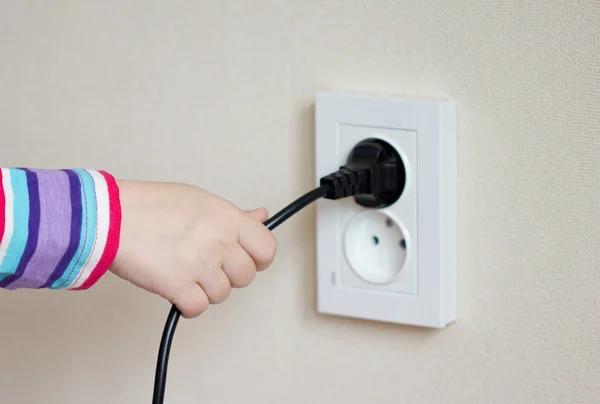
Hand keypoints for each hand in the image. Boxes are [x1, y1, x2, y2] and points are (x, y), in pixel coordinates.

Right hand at [109, 180, 276, 317]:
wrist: (111, 216)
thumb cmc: (152, 206)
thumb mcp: (201, 200)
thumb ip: (235, 215)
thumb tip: (261, 217)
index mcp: (228, 218)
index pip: (267, 249)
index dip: (258, 258)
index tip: (246, 259)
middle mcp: (219, 241)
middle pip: (245, 276)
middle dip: (228, 274)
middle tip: (206, 264)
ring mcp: (200, 265)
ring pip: (222, 294)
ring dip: (205, 289)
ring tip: (186, 272)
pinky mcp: (177, 286)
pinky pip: (198, 308)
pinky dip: (188, 304)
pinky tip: (177, 289)